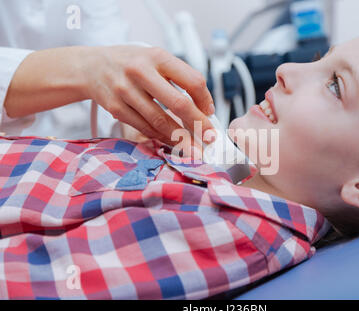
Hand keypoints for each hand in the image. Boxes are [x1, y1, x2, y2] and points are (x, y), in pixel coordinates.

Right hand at [82, 46, 214, 144]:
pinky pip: (145, 127)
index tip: (210, 113)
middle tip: (210, 137)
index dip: (205, 100)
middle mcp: (141, 72)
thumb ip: (178, 78)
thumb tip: (203, 107)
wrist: (92, 67)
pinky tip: (172, 142)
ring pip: (160, 121)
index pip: (191, 80)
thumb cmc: (131, 64)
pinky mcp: (116, 108)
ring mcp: (126, 91)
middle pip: (178, 103)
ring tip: (194, 148)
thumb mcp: (155, 59)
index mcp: (157, 57)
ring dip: (181, 138)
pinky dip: (161, 137)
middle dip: (198, 124)